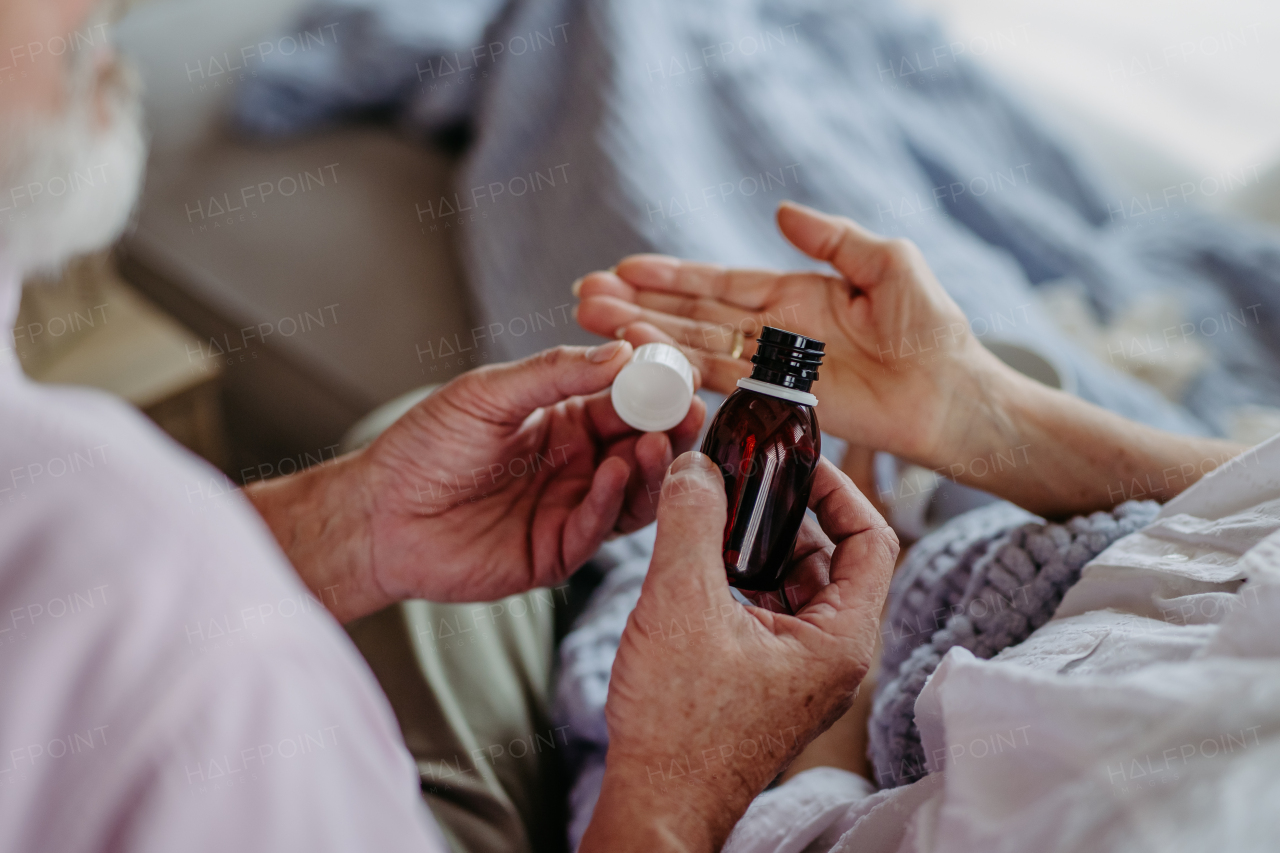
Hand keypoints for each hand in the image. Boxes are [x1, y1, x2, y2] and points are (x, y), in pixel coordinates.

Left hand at [247, 342, 705, 620]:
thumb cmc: (424, 447)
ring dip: (652, 467)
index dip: (654, 381)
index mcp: (569, 418)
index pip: (628, 397)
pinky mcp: (559, 552)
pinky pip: (598, 528)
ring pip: (633, 491)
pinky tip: (615, 473)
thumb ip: (553, 374)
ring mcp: (573, 509)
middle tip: (687, 409)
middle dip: (670, 426)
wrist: (379, 513)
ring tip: (658, 441)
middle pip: (644, 445)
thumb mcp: (487, 394)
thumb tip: (620, 353)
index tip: (676, 364)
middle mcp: (581, 464)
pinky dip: (611, 500)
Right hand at [575, 201, 1009, 468]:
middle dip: (639, 305)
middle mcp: (771, 332)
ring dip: (645, 334)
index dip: (671, 275)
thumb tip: (780, 210)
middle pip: (692, 314)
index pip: (719, 282)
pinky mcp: (776, 400)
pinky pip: (719, 380)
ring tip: (595, 320)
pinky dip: (678, 368)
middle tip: (586, 297)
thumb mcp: (886, 263)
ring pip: (693, 345)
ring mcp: (770, 367)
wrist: (952, 394)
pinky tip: (642, 356)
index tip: (624, 268)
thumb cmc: (932, 328)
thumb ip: (832, 238)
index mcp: (792, 295)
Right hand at [580, 452, 897, 851]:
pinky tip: (696, 564)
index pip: (873, 539)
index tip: (796, 462)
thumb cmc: (679, 724)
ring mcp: (799, 672)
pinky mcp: (764, 681)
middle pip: (829, 558)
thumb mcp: (680, 602)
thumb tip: (695, 466)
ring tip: (710, 517)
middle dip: (783, 515)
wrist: (657, 801)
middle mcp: (830, 656)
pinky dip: (738, 580)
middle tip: (741, 480)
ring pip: (792, 585)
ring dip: (755, 547)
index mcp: (839, 639)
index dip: (839, 490)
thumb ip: (689, 522)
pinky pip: (766, 612)